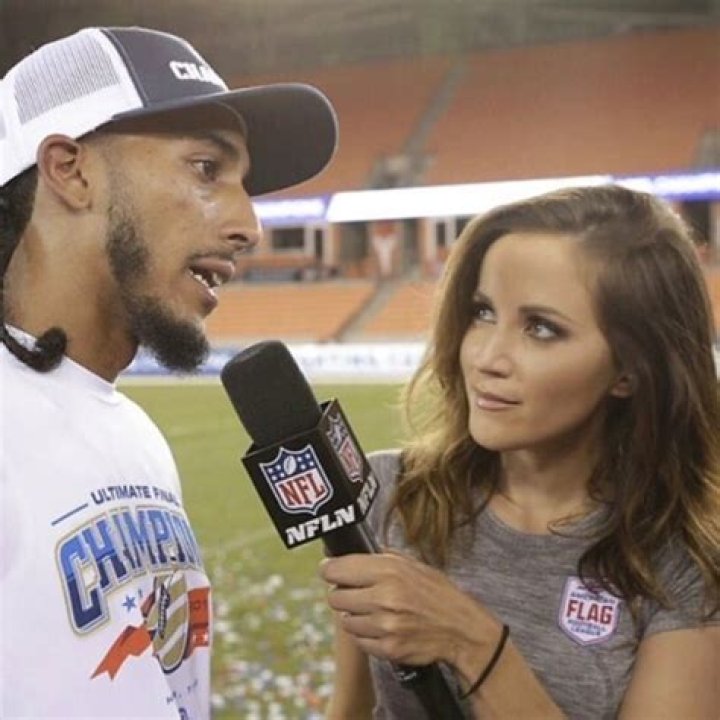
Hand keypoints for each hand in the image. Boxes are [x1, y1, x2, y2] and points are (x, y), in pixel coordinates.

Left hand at [319, 552, 499, 670]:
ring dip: (354, 615)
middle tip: (353, 592)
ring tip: (372, 610)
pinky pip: (359, 640)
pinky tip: (380, 626)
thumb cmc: (439, 594)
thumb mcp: (415, 564)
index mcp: (389, 571)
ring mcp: (385, 626)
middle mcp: (384, 597)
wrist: (462, 630)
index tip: (329, 570)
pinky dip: (365, 634)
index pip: (337, 568)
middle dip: (341, 593)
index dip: (330, 569)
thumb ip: (384, 557)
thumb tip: (354, 552)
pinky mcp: (387, 648)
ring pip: (345, 621)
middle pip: (335, 596)